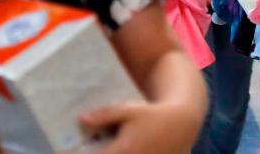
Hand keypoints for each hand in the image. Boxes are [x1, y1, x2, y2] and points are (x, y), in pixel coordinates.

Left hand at [81, 100, 199, 153]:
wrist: (182, 123)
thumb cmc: (153, 115)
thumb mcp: (128, 110)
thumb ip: (103, 115)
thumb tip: (81, 120)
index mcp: (121, 152)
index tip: (77, 150)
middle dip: (102, 151)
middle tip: (101, 145)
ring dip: (113, 152)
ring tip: (115, 145)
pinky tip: (126, 148)